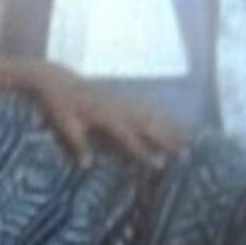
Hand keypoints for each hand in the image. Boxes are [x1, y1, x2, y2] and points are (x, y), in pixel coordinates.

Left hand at [23, 62, 183, 168]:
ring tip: (189, 141)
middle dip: (167, 140)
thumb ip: (76, 143)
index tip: (160, 165)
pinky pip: (147, 106)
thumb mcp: (62, 124)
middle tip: (186, 155)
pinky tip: (174, 122)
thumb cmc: (57, 105)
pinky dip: (162, 114)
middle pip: (147, 125)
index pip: (128, 137)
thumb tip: (87, 165)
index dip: (143, 152)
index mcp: (103, 116)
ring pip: (152, 115)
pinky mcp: (121, 97)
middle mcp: (117, 107)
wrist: (56, 79)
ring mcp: (121, 100)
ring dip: (170, 128)